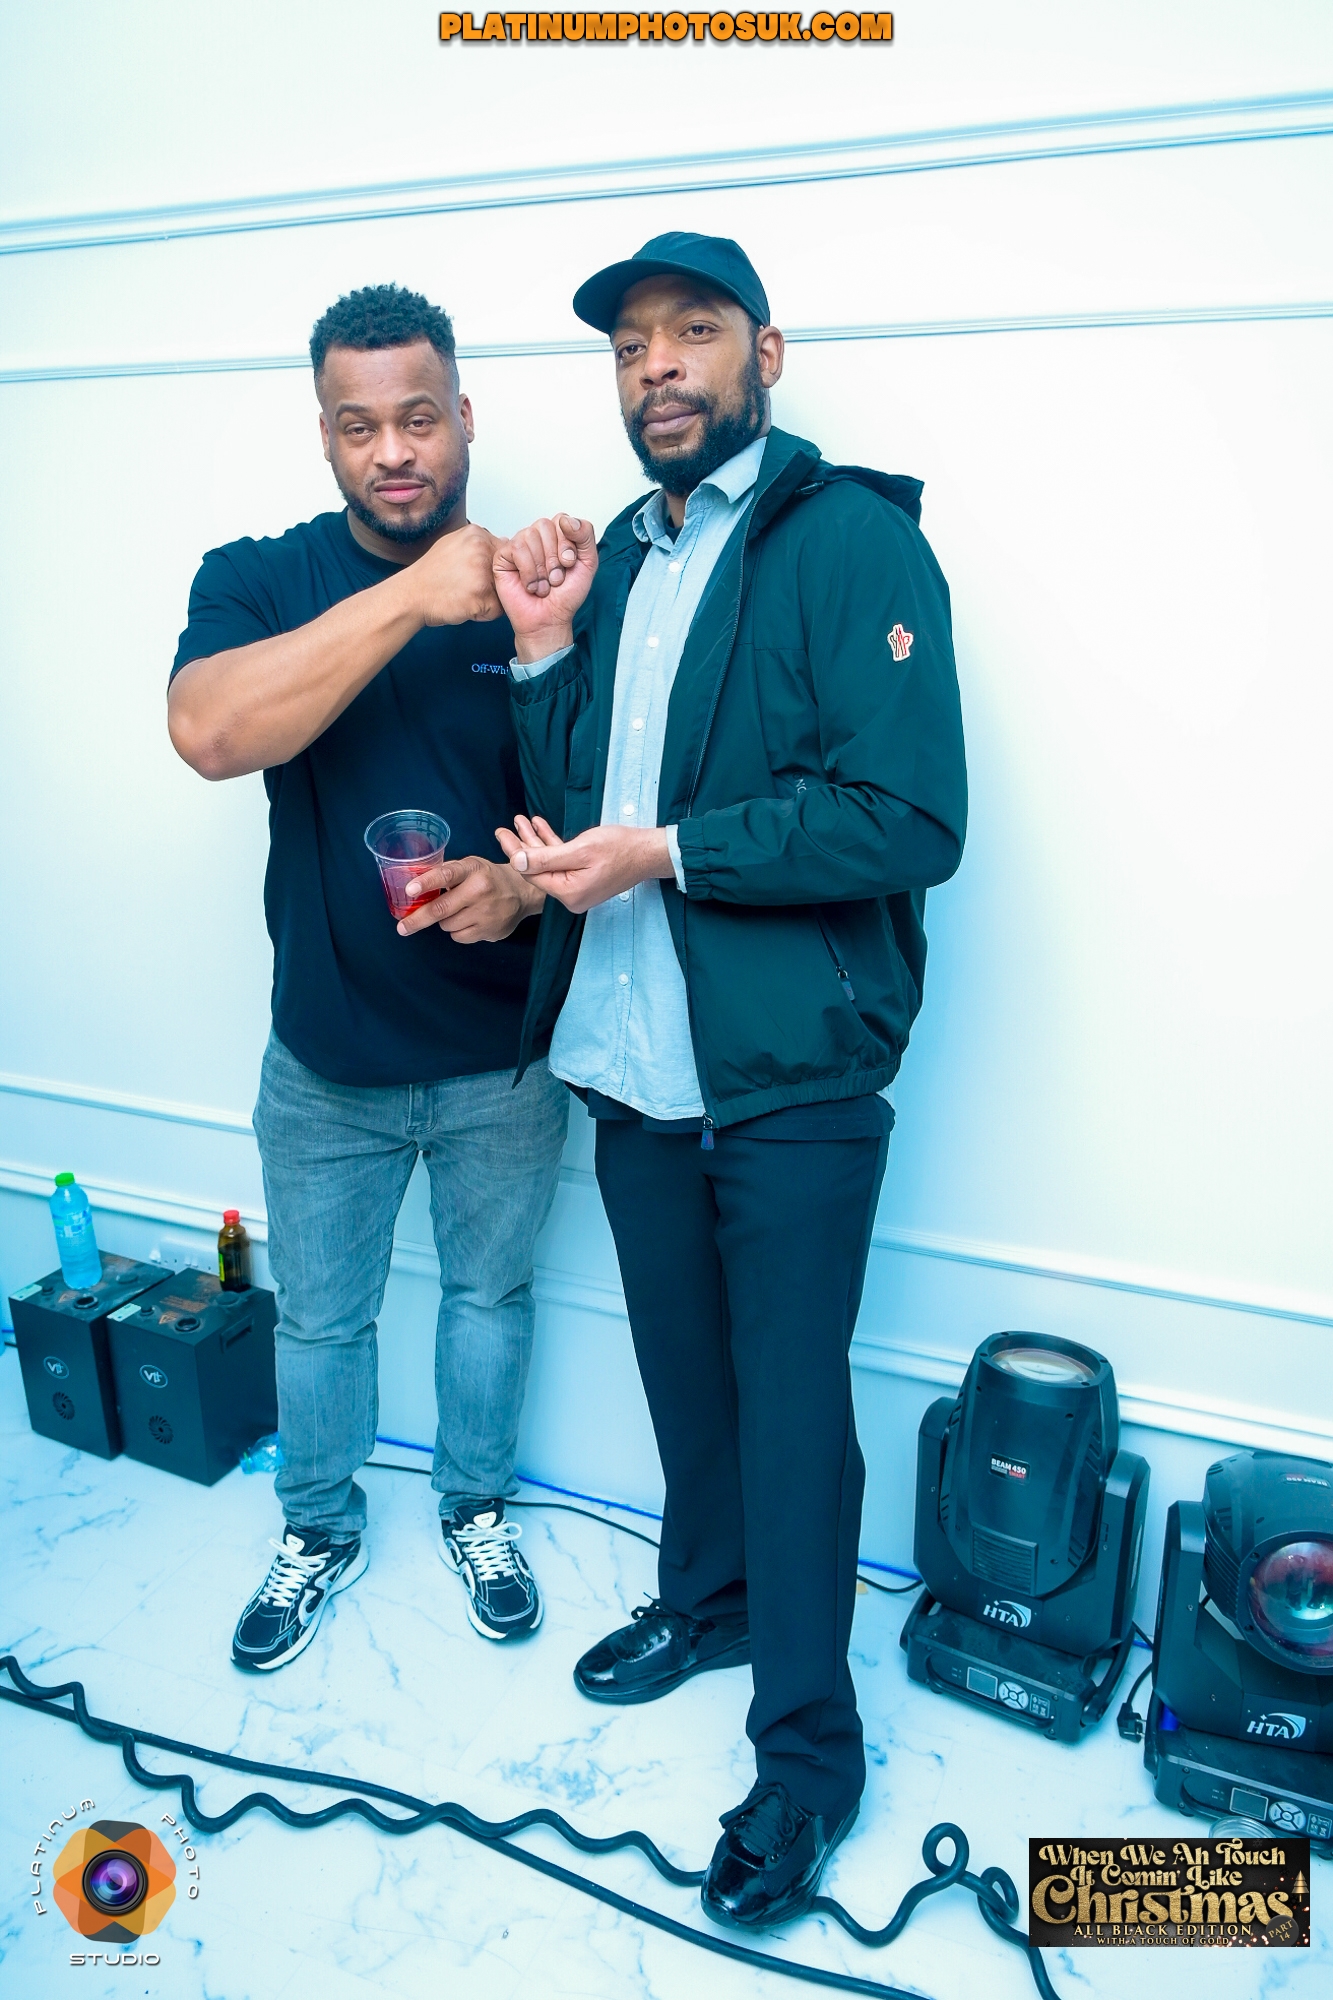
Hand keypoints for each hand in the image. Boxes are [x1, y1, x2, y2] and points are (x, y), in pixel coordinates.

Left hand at [394, 855, 544, 942]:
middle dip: (417, 919)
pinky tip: (468, 920)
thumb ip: (446, 873)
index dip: (426, 883)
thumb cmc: (488, 877)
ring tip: (457, 911)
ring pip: (447, 925)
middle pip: (441, 909)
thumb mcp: (470, 865)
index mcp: (472, 870)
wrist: (521, 893)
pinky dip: (457, 931)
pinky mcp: (489, 931)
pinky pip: (459, 936)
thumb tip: (416, 884)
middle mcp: (479, 890)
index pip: (446, 875)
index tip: (409, 890)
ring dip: (444, 921)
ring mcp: (486, 913)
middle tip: (402, 927)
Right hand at [408, 523, 502, 626]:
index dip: (494, 570)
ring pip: (504, 592)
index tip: (477, 576)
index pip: (504, 553)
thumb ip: (477, 545)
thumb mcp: (452, 545)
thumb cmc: (430, 575)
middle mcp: (481, 549)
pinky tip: (465, 605)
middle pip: (507, 572)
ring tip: (466, 595)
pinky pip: (497, 610)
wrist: (411, 596)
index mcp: (476, 534)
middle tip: (469, 587)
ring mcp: (482, 572)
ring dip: (489, 598)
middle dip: (494, 584)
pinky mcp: (481, 596)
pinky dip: (484, 613)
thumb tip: (500, 546)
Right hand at [493, 515, 597, 661]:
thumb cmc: (566, 596)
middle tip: (555, 578)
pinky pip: (516, 548)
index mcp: (556, 536)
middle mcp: (537, 538)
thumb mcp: (588, 563)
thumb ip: (586, 534)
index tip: (569, 564)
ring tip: (543, 584)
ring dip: (541, 567)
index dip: (566, 543)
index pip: (561, 520)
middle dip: (553, 557)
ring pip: (529, 535)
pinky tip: (530, 585)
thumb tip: (566, 520)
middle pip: (544, 525)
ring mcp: (519, 546)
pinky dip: (528, 570)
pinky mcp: (503, 557)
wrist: (549, 620)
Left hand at [496, 815, 673, 914]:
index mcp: (568, 893)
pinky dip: (552, 846)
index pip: (532, 874)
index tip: (500, 834)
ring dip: (536, 842)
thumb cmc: (619, 848)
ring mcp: (578, 888)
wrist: (649, 852)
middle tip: (504, 827)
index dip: (515, 853)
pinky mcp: (585, 879)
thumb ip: (546, 858)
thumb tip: (518, 863)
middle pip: (538, 870)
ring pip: (550, 864)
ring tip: (522, 821)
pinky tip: (541, 827)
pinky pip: (563, 863)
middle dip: (522, 846)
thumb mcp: (580, 849)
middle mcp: (571, 896)